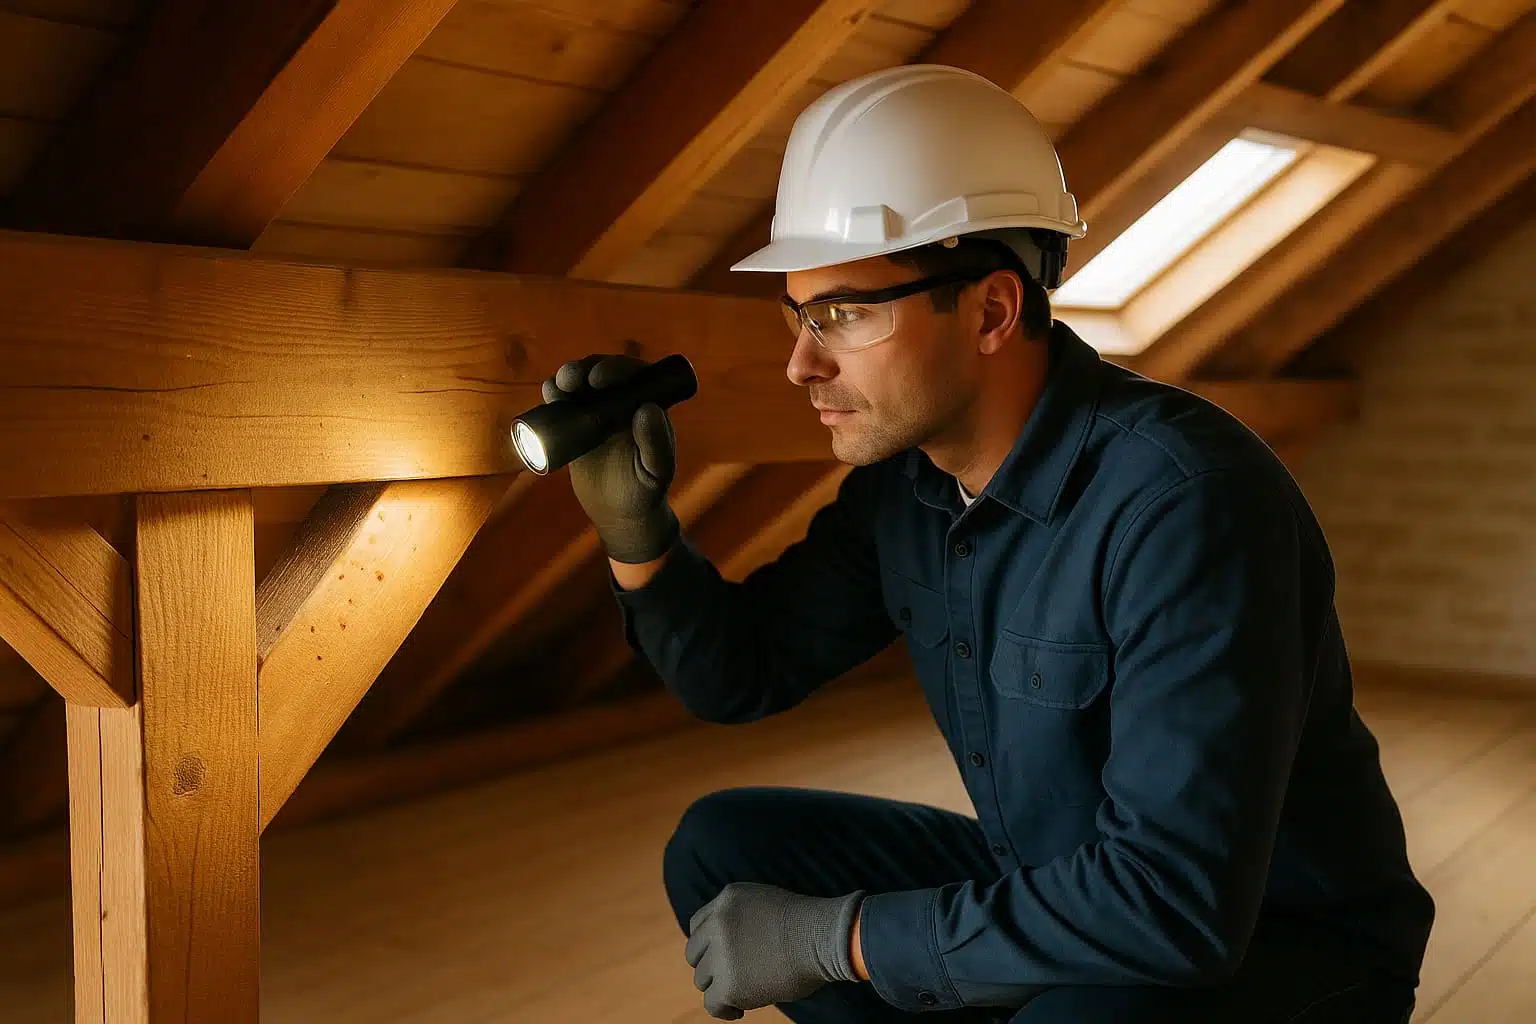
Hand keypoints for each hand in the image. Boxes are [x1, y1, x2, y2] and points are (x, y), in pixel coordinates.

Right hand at [540, 354, 678, 562]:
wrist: (618, 512)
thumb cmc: (645, 491)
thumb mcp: (656, 470)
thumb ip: (656, 443)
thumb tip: (648, 408)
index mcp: (646, 405)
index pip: (634, 374)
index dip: (616, 368)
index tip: (600, 378)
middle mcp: (622, 402)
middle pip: (602, 371)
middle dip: (585, 368)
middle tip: (572, 379)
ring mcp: (597, 411)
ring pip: (580, 383)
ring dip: (566, 377)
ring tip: (557, 388)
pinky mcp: (575, 424)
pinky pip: (562, 403)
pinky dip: (553, 395)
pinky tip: (549, 396)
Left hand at [685, 882, 864, 1019]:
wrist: (823, 937)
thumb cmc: (809, 926)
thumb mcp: (767, 905)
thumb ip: (743, 918)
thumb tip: (735, 947)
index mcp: (728, 899)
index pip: (698, 925)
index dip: (707, 945)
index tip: (719, 958)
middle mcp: (718, 923)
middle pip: (695, 953)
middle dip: (710, 967)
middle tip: (730, 978)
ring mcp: (721, 953)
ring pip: (703, 979)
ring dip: (719, 987)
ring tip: (742, 995)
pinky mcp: (729, 983)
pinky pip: (711, 1004)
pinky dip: (723, 1010)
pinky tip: (739, 1011)